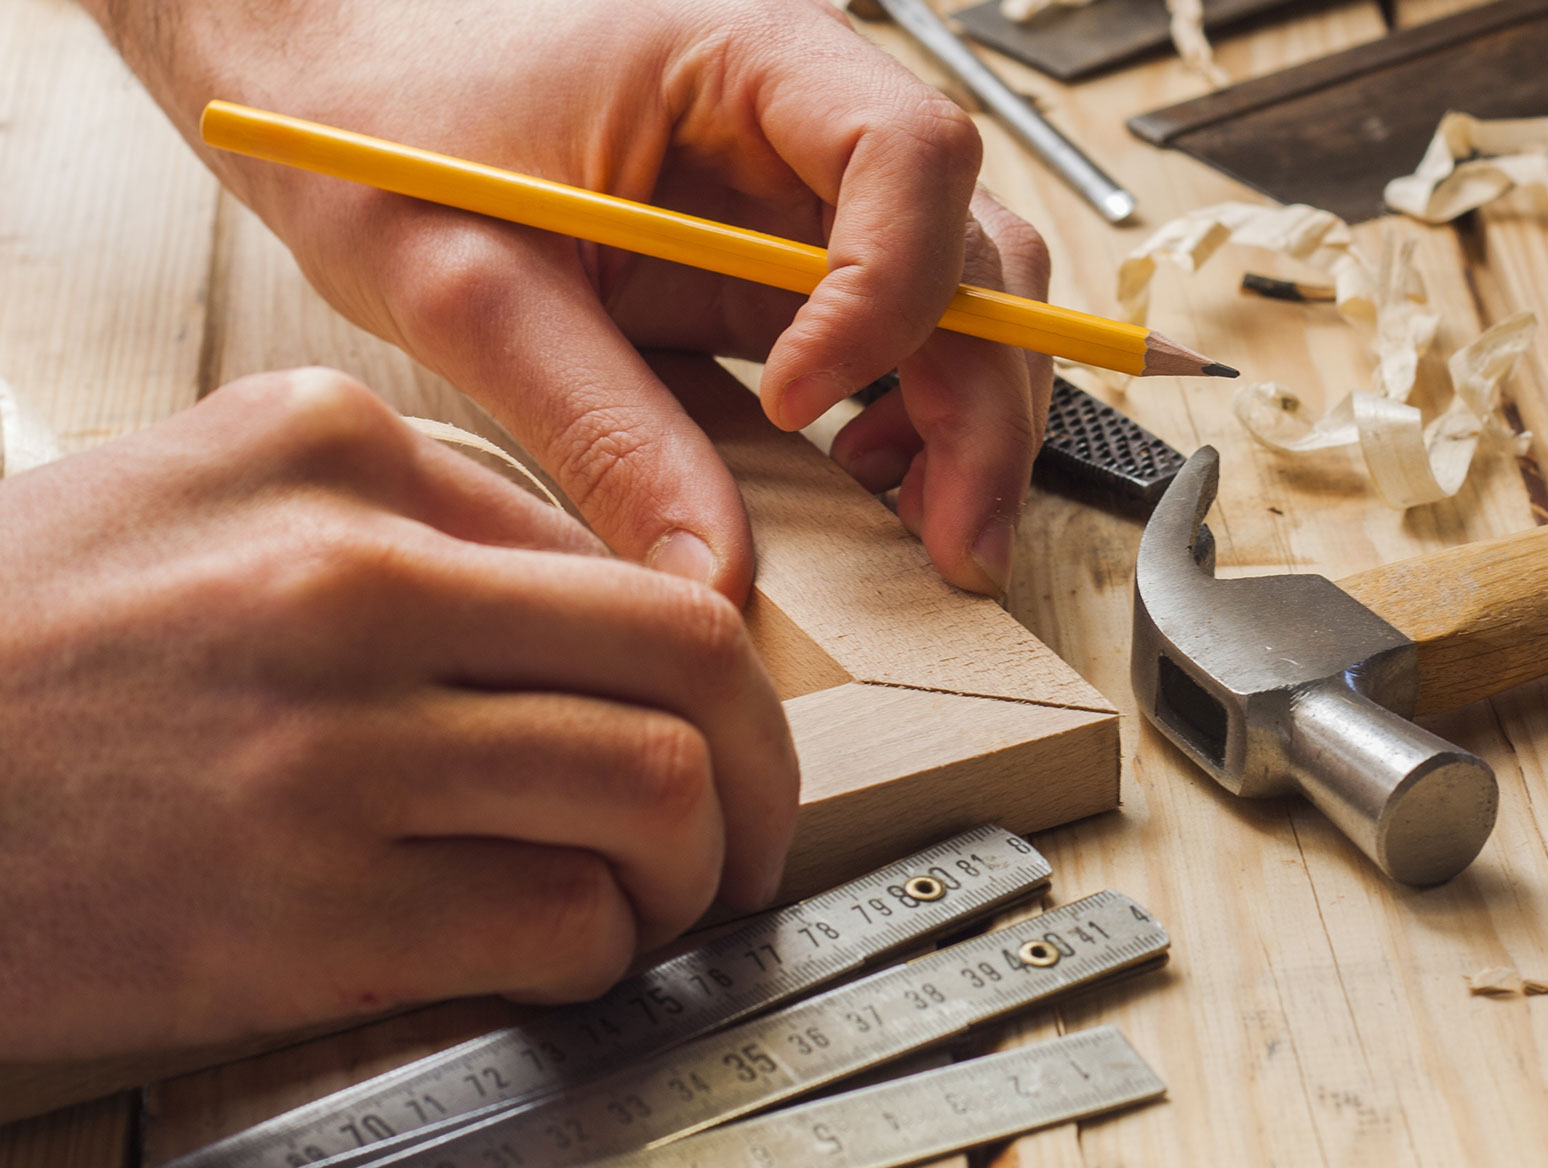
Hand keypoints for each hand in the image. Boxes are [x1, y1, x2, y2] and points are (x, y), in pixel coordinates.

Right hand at [0, 370, 796, 1059]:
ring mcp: (330, 749)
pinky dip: (601, 948)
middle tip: (746, 834)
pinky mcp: (304, 912)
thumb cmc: (23, 654)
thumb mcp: (198, 496)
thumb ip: (403, 519)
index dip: (713, 671)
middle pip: (687, 664)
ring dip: (696, 873)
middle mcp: (346, 583)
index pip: (625, 555)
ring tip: (660, 903)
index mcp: (334, 458)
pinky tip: (561, 949)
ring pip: (657, 795)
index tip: (714, 733)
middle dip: (759, 769)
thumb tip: (600, 604)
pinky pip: (562, 923)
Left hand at [93, 0, 1052, 597]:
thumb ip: (599, 425)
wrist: (323, 82)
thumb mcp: (468, 282)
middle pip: (976, 245)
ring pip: (965, 297)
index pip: (909, 153)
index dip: (891, 289)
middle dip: (983, 400)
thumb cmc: (376, 122)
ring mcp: (805, 187)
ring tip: (929, 529)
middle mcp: (807, 112)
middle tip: (960, 540)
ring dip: (967, 416)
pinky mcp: (779, 256)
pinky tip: (866, 477)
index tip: (801, 402)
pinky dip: (911, 414)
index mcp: (745, 55)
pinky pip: (894, 334)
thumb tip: (710, 574)